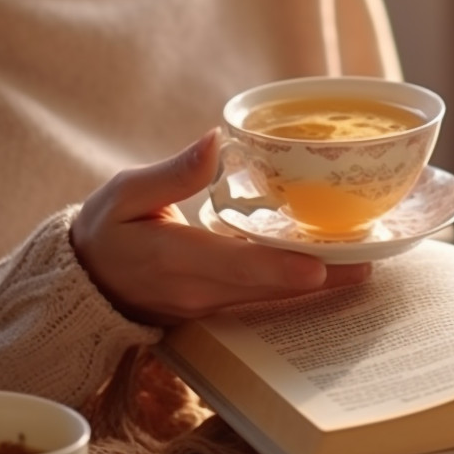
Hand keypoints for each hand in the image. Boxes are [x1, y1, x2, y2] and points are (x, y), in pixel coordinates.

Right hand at [70, 129, 371, 325]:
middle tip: (367, 264)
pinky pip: (262, 302)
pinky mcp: (216, 311)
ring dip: (317, 287)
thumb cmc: (105, 230)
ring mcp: (207, 307)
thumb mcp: (125, 193)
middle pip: (265, 289)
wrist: (85, 283)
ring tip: (363, 267)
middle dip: (319, 279)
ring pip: (269, 300)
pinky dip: (296, 290)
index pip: (232, 265)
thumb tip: (215, 141)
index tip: (316, 268)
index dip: (276, 268)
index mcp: (172, 258)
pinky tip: (333, 274)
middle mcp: (196, 291)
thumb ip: (172, 173)